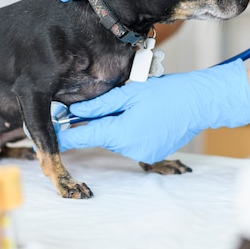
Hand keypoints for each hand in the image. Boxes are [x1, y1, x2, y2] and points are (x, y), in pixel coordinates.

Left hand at [57, 59, 249, 162]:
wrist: (200, 103)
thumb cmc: (167, 93)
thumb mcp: (129, 94)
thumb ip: (100, 105)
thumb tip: (75, 112)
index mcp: (120, 132)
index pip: (83, 136)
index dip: (65, 135)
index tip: (49, 135)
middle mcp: (129, 148)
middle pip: (101, 136)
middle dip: (96, 123)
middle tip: (99, 105)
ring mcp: (142, 154)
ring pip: (116, 139)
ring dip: (116, 126)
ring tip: (133, 107)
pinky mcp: (152, 155)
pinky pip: (131, 143)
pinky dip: (130, 132)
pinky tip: (144, 117)